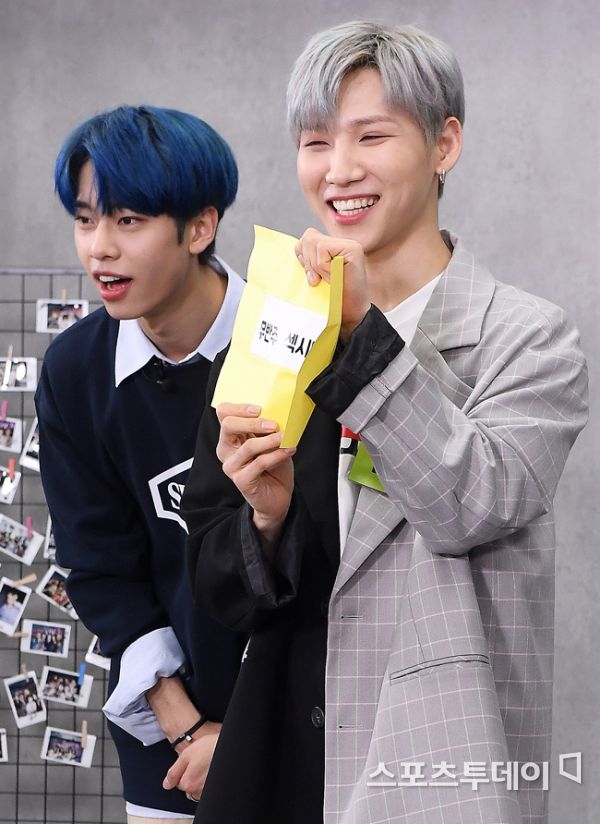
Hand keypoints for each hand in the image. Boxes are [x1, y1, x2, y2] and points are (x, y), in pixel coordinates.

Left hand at [162, 721, 220, 799]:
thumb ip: (174, 772)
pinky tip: (211, 770)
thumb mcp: (186, 755)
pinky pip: (207, 789)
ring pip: (198, 789)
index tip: (191, 762)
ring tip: (206, 766)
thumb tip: (166, 785)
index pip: (179, 783)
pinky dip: (207, 782)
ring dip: (200, 781)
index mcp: (188, 782)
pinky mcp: (215, 789)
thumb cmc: (209, 747)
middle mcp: (198, 791)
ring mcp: (207, 791)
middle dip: (191, 778)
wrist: (227, 746)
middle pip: (189, 788)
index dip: (184, 771)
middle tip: (199, 763)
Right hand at [216, 403, 294, 548]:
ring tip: (285, 437)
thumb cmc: (274, 466)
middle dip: (252, 422)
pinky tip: (289, 450)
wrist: (278, 496)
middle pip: (228, 425)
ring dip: (270, 440)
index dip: (239, 407)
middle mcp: (226, 449)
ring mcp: (232, 466)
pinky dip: (277, 455)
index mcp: (231, 436)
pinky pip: (260, 463)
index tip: (259, 408)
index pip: (224, 413)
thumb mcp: (271, 442)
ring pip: (248, 446)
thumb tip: (277, 414)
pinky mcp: (241, 480)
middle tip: (273, 423)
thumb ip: (268, 429)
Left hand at [295, 227, 370, 341]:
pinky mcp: (354, 249)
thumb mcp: (313, 277)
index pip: (305, 240)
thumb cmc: (331, 301)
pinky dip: (323, 267)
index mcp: (332, 249)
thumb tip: (295, 248)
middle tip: (319, 280)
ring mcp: (350, 245)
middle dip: (308, 262)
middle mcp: (342, 243)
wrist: (349, 317)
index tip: (313, 278)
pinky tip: (334, 278)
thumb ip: (308, 261)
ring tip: (329, 280)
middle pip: (308, 237)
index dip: (303, 259)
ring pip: (313, 241)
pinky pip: (322, 249)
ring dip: (316, 266)